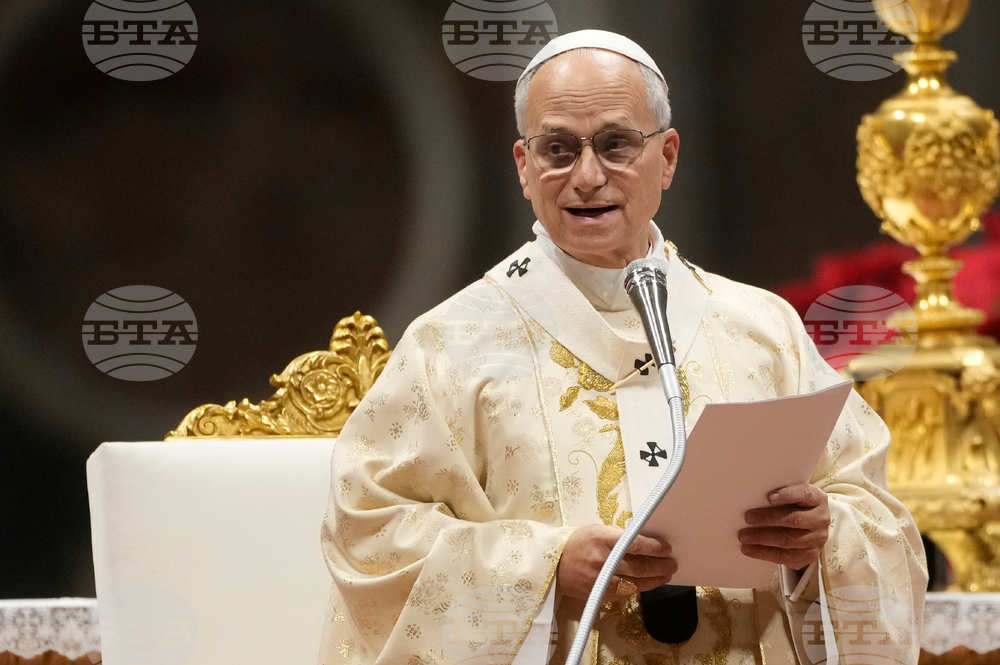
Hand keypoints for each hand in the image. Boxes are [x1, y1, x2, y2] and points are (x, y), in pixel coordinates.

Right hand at [556, 523, 676, 602]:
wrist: (554, 565)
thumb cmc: (579, 543)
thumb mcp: (597, 530)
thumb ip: (619, 535)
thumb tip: (644, 540)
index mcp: (602, 539)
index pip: (635, 544)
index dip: (655, 548)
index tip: (667, 548)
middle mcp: (602, 560)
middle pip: (639, 566)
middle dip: (660, 566)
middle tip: (672, 564)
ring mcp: (601, 580)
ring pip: (635, 584)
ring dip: (654, 580)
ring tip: (666, 575)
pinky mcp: (599, 595)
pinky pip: (625, 594)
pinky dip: (639, 589)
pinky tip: (648, 584)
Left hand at [739, 483, 830, 570]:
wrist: (812, 527)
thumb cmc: (795, 506)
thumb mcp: (794, 496)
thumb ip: (779, 495)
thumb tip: (750, 497)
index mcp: (817, 499)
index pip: (805, 494)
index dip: (788, 495)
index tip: (769, 497)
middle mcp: (820, 519)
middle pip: (793, 520)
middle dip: (768, 518)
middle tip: (747, 518)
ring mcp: (817, 539)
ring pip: (788, 540)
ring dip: (762, 538)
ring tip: (743, 537)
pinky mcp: (810, 556)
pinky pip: (785, 557)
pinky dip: (764, 553)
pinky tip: (749, 550)